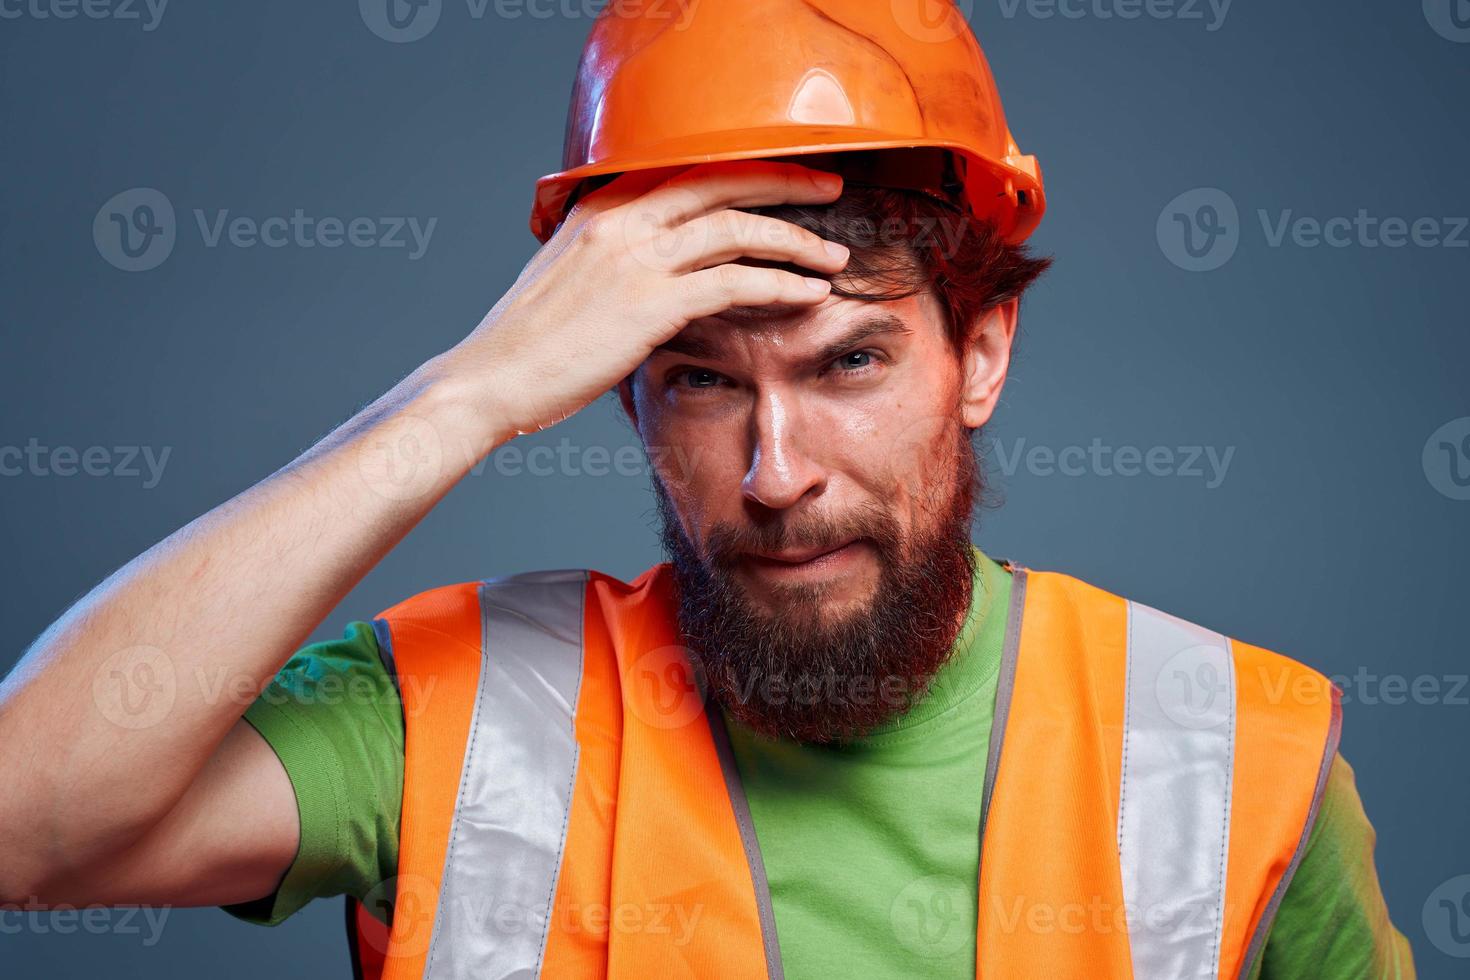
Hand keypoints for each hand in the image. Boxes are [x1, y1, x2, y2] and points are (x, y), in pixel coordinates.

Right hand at [437, 159, 849, 440]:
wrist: (487, 380)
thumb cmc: (525, 343)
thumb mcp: (566, 277)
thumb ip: (613, 259)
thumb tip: (659, 273)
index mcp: (601, 206)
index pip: (689, 171)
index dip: (746, 172)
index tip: (784, 180)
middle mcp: (621, 219)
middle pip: (724, 182)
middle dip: (787, 185)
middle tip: (830, 192)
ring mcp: (636, 257)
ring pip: (738, 229)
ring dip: (796, 241)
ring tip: (833, 256)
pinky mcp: (650, 302)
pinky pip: (735, 283)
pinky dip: (781, 286)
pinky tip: (807, 294)